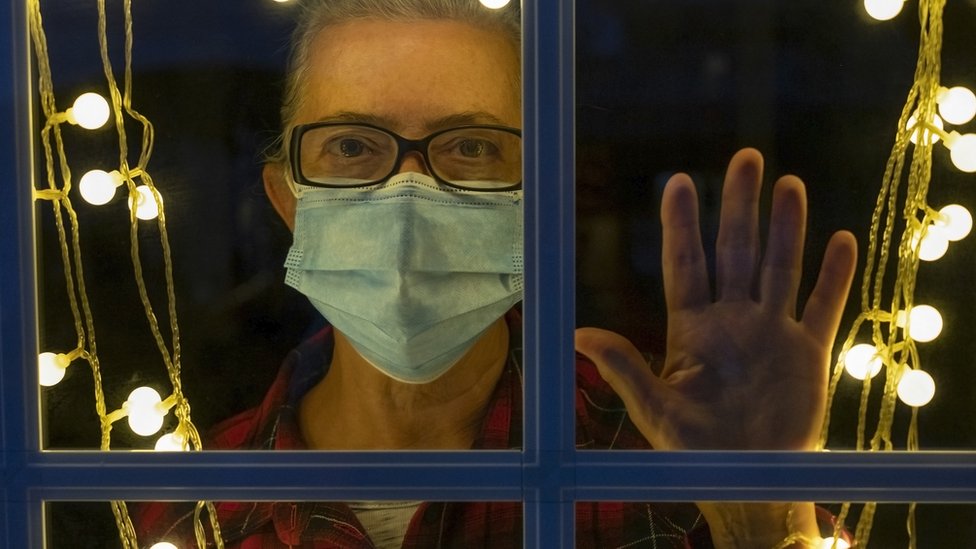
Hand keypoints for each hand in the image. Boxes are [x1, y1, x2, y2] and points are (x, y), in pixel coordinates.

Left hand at [576, 148, 856, 451]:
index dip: (683, 223)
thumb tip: (578, 334)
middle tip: (746, 157)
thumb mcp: (653, 409)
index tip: (679, 182)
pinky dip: (835, 276)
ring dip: (786, 227)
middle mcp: (732, 320)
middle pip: (735, 251)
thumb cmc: (694, 450)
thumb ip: (623, 368)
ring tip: (790, 184)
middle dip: (740, 205)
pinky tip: (843, 240)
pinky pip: (824, 307)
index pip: (686, 263)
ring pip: (780, 267)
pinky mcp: (807, 353)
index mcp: (691, 328)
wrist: (747, 481)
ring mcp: (771, 332)